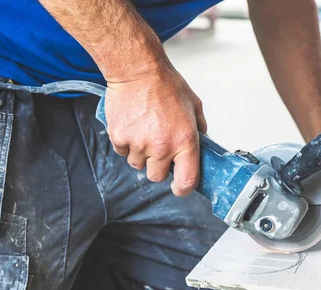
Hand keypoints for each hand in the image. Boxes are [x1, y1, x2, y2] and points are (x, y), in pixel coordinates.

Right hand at [105, 59, 205, 195]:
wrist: (137, 70)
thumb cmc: (166, 85)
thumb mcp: (194, 106)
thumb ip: (200, 130)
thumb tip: (201, 148)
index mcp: (184, 140)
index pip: (186, 181)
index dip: (183, 189)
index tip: (180, 187)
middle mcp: (161, 146)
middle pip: (157, 177)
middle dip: (158, 166)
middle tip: (158, 147)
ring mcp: (138, 143)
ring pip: (138, 165)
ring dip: (141, 154)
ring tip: (144, 130)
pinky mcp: (119, 138)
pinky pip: (122, 152)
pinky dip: (126, 143)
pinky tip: (132, 125)